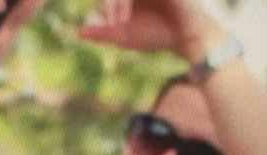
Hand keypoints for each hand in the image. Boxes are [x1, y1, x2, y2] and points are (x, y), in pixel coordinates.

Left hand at [79, 0, 221, 59]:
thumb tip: (78, 31)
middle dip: (110, 4)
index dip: (104, 8)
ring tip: (121, 23)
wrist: (188, 38)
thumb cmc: (157, 37)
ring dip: (118, 3)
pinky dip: (127, 3)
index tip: (108, 26)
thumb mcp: (125, 37)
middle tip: (113, 24)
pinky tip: (128, 17)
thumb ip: (103, 33)